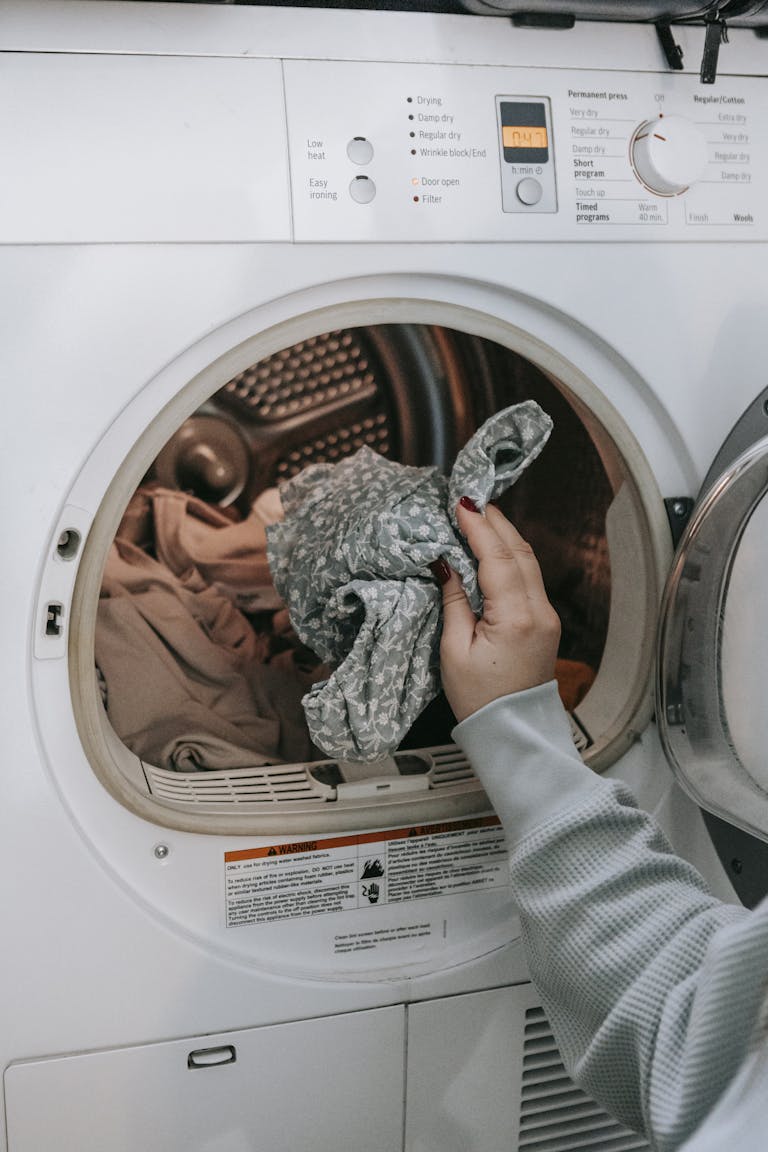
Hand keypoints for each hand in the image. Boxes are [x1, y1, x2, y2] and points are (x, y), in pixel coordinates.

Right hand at [435, 501, 560, 722]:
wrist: (513, 732)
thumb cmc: (480, 701)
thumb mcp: (454, 651)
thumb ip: (453, 602)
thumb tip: (446, 564)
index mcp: (515, 619)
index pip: (497, 558)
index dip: (478, 527)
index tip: (461, 504)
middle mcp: (539, 612)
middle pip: (520, 551)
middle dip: (495, 522)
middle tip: (471, 500)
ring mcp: (547, 616)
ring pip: (528, 561)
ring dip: (504, 536)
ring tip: (480, 516)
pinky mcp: (545, 622)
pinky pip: (529, 577)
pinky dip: (511, 556)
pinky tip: (494, 548)